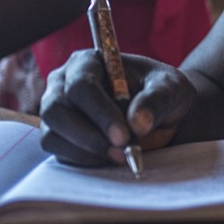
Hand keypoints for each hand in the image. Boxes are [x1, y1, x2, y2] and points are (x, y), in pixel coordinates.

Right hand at [39, 49, 196, 165]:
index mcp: (88, 62)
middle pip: (55, 110)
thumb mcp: (172, 89)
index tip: (124, 136)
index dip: (99, 113)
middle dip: (88, 136)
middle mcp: (64, 84)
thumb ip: (156, 100)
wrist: (163, 116)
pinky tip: (109, 159)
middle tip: (121, 152)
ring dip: (85, 151)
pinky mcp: (59, 136)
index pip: (80, 85)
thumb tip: (137, 123)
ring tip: (121, 157)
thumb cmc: (164, 93)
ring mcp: (58, 111)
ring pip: (51, 134)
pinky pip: (58, 152)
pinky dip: (82, 161)